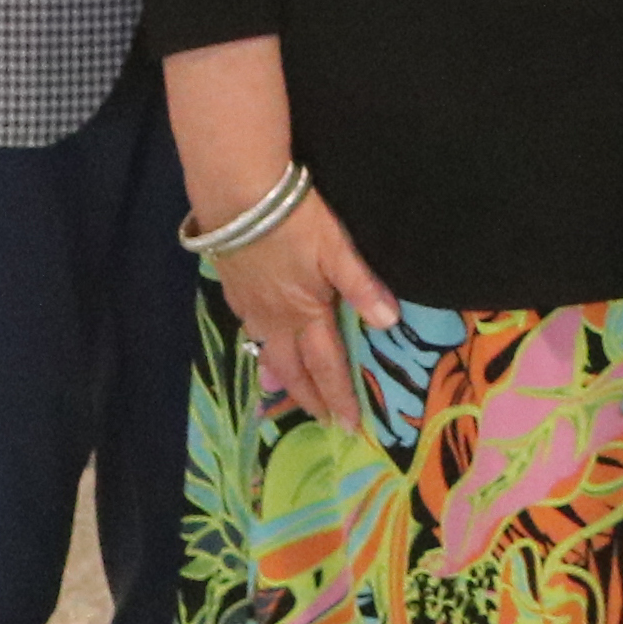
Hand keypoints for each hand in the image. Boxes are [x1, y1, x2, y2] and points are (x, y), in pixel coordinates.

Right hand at [212, 190, 399, 422]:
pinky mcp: (234, 291)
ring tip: (292, 392)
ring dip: (284, 377)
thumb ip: (362, 287)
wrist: (238, 199)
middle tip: (320, 419)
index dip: (338, 395)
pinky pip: (250, 332)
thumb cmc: (296, 222)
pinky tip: (263, 346)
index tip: (348, 424)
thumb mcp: (338, 250)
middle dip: (308, 396)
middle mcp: (274, 319)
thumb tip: (389, 323)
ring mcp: (250, 306)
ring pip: (267, 352)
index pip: (326, 365)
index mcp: (305, 313)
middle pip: (292, 368)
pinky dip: (262, 349)